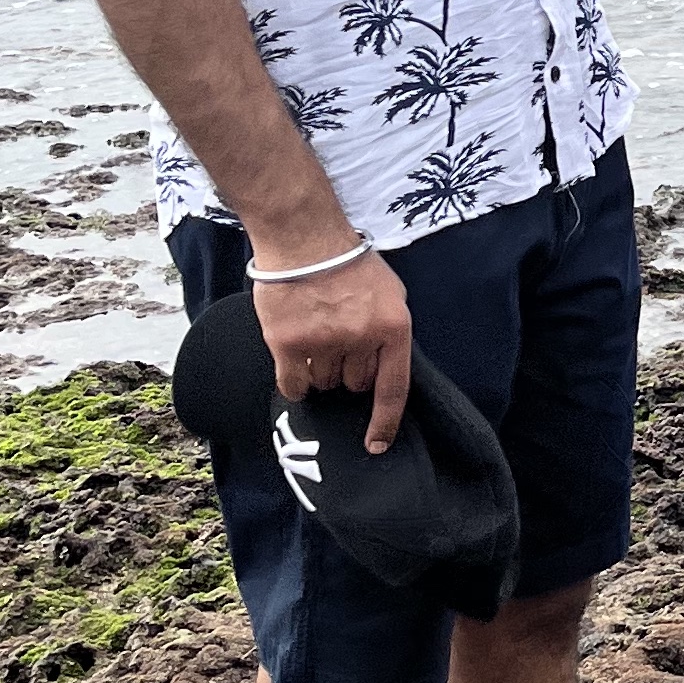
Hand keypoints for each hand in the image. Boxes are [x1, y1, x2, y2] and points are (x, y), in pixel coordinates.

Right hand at [251, 244, 413, 456]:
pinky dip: (294, 381)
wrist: (304, 237)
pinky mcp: (289, 344)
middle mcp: (362, 339)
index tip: (377, 445)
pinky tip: (294, 361)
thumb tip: (383, 365)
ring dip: (320, 370)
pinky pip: (293, 385)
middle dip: (348, 371)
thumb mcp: (390, 292)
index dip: (385, 422)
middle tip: (338, 342)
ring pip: (324, 384)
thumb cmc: (348, 262)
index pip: (394, 388)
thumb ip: (389, 329)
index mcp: (394, 327)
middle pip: (354, 385)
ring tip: (315, 335)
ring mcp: (325, 343)